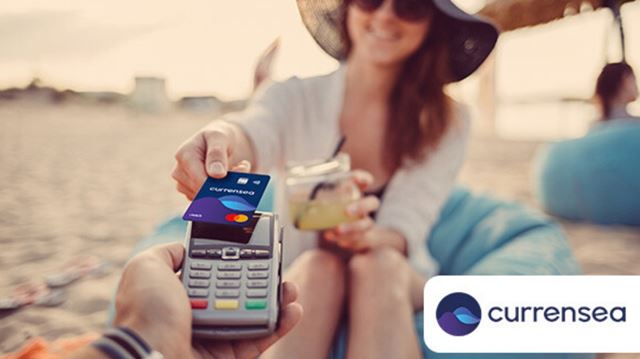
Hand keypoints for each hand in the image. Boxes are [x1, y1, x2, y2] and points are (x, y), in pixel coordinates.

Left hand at [113, 243, 301, 358]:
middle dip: (263, 279)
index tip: (255, 250)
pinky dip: (280, 325)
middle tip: (278, 268)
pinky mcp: (229, 356)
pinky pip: (260, 339)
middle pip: (240, 292)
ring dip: (277, 300)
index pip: (214, 272)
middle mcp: (199, 314)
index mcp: (180, 293)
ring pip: (254, 315)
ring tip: (290, 288)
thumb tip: (186, 247)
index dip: (235, 261)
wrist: (149, 355)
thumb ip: (167, 253)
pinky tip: (293, 310)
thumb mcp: (146, 267)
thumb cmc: (145, 312)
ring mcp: (215, 336)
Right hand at [172, 122, 253, 199]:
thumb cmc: (217, 136)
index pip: (200, 180)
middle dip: (225, 183)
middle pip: (203, 190)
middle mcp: (180, 171)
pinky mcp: (191, 191)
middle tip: (243, 168)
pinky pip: (208, 199)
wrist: (216, 142)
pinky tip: (229, 177)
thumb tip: (216, 174)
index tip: (239, 176)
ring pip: (206, 197)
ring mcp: (184, 183)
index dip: (219, 184)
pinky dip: (220, 191)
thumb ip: (217, 154)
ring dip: (224, 187)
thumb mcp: (220, 137)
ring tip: (236, 168)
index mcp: (184, 155)